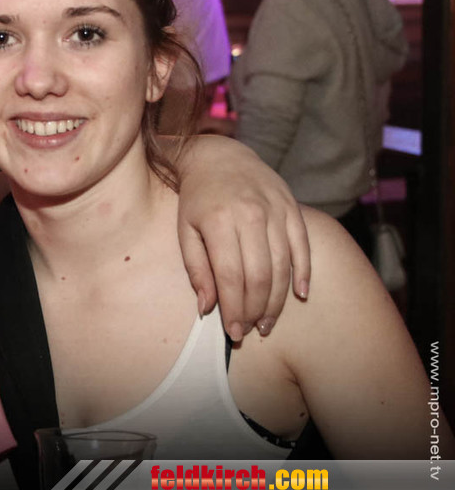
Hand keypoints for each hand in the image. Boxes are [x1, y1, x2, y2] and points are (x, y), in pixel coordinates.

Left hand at [175, 135, 310, 340]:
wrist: (219, 157)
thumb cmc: (197, 200)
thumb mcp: (185, 231)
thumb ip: (196, 269)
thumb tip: (207, 307)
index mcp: (219, 222)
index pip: (230, 276)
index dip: (234, 308)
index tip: (234, 331)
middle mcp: (251, 215)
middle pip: (259, 275)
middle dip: (256, 310)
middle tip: (252, 330)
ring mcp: (275, 210)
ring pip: (282, 265)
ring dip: (278, 300)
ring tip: (268, 322)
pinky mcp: (292, 208)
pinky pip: (302, 246)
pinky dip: (303, 273)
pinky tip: (300, 295)